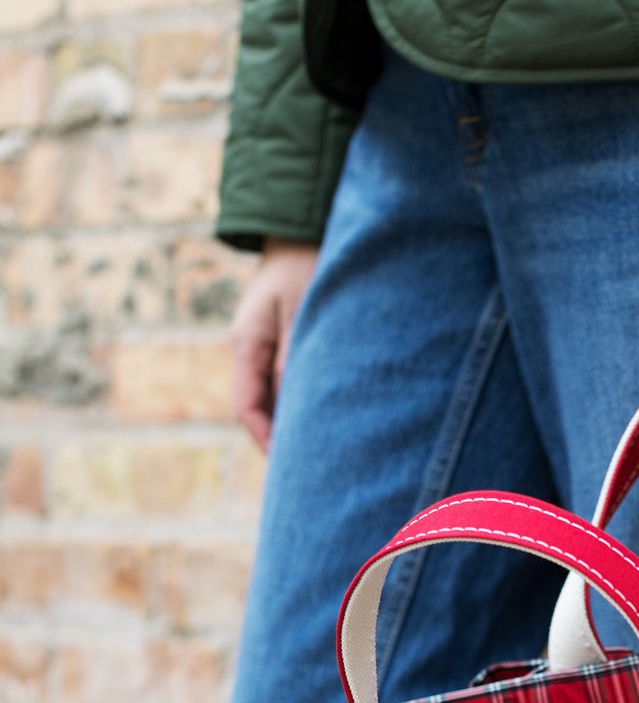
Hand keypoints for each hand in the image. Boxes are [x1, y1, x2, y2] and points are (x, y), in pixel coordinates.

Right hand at [230, 238, 319, 450]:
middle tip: (311, 472)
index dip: (266, 441)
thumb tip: (296, 408)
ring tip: (324, 451)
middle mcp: (251, 351)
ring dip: (295, 423)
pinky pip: (289, 384)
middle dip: (282, 441)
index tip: (290, 468)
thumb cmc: (304, 265)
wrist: (301, 229)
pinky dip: (303, 403)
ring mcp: (266, 349)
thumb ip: (295, 358)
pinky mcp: (283, 345)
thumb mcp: (300, 312)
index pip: (248, 408)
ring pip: (276, 399)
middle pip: (261, 410)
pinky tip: (327, 418)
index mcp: (246, 344)